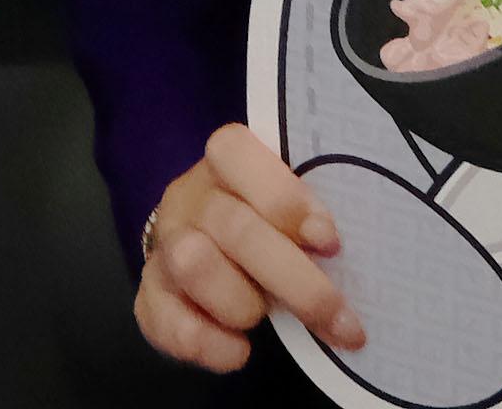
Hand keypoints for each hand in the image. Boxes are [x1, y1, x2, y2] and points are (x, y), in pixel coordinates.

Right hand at [135, 121, 365, 374]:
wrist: (201, 252)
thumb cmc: (263, 227)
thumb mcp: (284, 210)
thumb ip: (304, 219)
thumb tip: (351, 258)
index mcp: (223, 166)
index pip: (234, 150)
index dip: (285, 196)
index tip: (330, 241)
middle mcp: (187, 199)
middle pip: (233, 227)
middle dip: (295, 280)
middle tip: (339, 320)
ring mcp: (164, 246)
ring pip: (192, 264)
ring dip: (240, 302)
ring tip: (263, 319)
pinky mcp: (150, 296)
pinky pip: (165, 319)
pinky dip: (208, 343)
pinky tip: (238, 351)